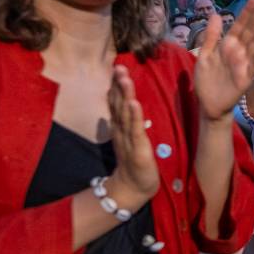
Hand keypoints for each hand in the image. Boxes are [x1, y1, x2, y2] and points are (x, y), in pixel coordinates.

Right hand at [106, 65, 159, 200]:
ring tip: (125, 78)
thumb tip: (126, 101)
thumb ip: (127, 120)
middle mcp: (120, 129)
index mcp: (119, 126)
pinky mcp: (137, 148)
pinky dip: (134, 116)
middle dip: (118, 84)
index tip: (117, 66)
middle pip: (118, 103)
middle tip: (119, 66)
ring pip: (125, 113)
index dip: (116, 85)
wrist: (132, 187)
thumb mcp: (129, 137)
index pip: (116, 102)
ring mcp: (128, 138)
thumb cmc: (134, 160)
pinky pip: (135, 130)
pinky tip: (134, 103)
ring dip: (125, 94)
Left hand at [195, 0, 253, 120]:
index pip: (239, 24)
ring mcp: (244, 63)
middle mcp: (238, 51)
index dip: (248, 11)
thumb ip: (210, 36)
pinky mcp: (246, 77)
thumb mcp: (204, 55)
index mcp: (227, 44)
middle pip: (251, 30)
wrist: (208, 104)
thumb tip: (214, 14)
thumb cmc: (206, 80)